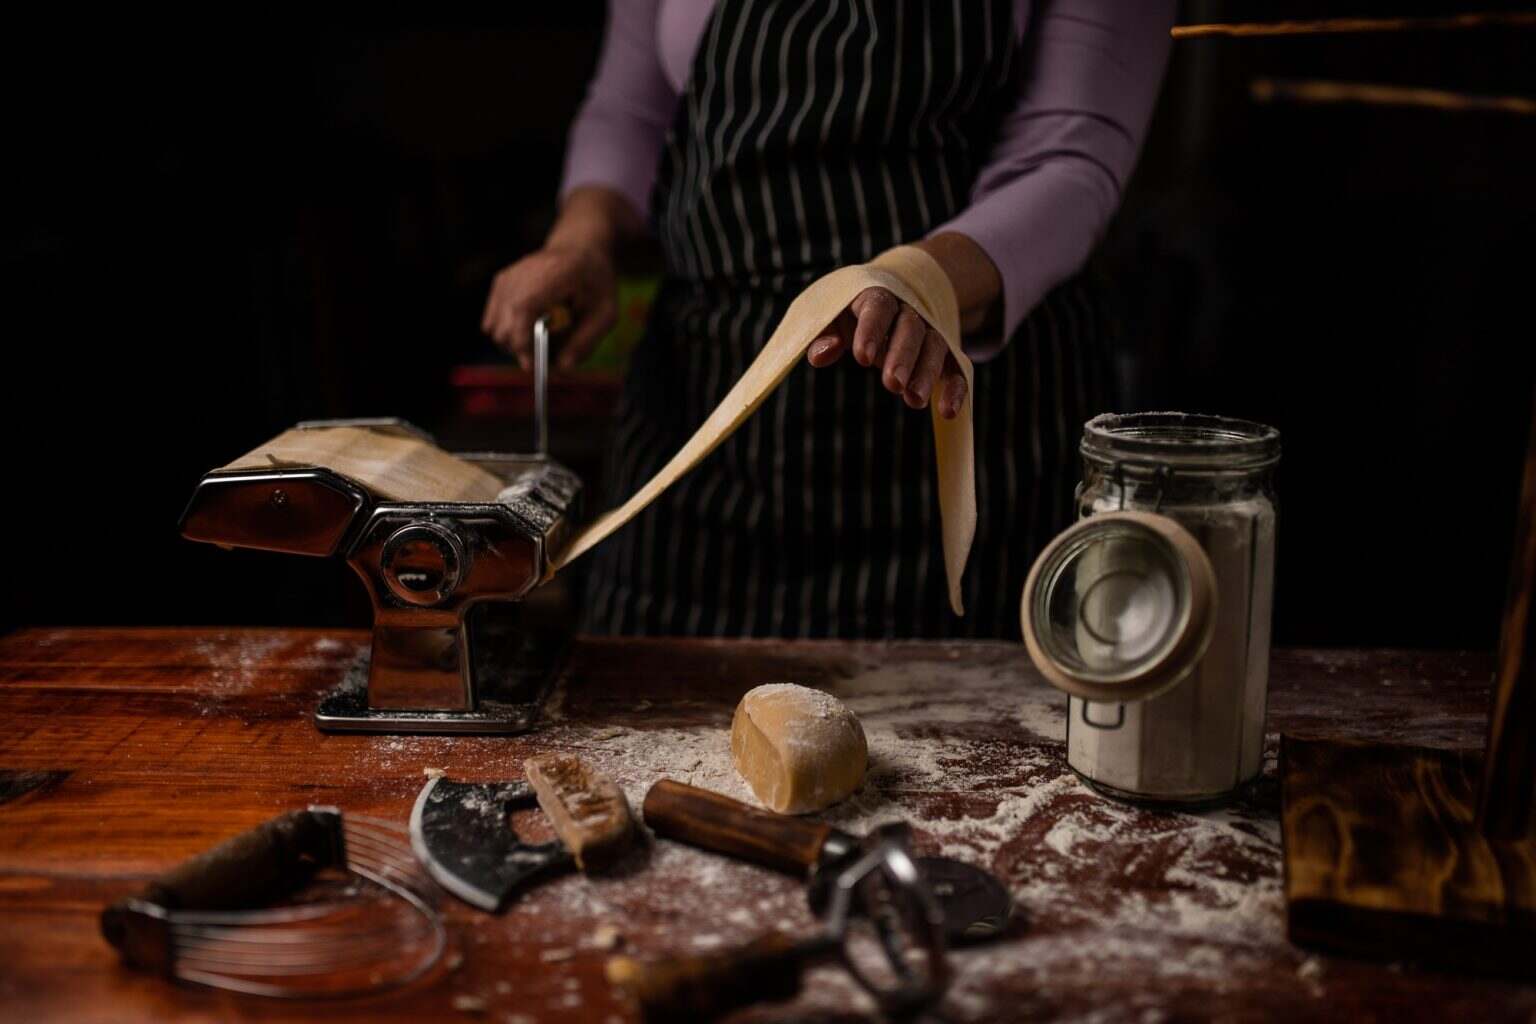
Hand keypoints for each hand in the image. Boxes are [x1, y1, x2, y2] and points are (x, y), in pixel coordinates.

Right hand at [481, 243, 615, 370]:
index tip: (533, 365)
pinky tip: (529, 325)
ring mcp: (508, 276)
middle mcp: (524, 272)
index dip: (522, 342)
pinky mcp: (500, 283)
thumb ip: (585, 342)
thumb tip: (561, 370)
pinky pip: (492, 321)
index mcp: (556, 274)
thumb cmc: (595, 283)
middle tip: (543, 356)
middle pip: (504, 325)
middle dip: (520, 349)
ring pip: (494, 328)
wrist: (579, 250)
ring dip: (514, 342)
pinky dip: (508, 332)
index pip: (523, 309)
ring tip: (539, 336)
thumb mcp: (605, 314)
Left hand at [806, 287, 968, 418]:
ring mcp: (930, 333)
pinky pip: (955, 369)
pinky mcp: (945, 354)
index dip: (871, 330)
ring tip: (914, 400)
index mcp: (877, 296)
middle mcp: (909, 311)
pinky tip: (948, 412)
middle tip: (892, 384)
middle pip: (911, 328)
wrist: (895, 294)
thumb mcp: (833, 316)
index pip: (877, 307)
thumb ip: (823, 334)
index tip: (862, 358)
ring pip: (935, 348)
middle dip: (902, 356)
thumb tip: (821, 355)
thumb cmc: (853, 312)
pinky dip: (956, 389)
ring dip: (926, 374)